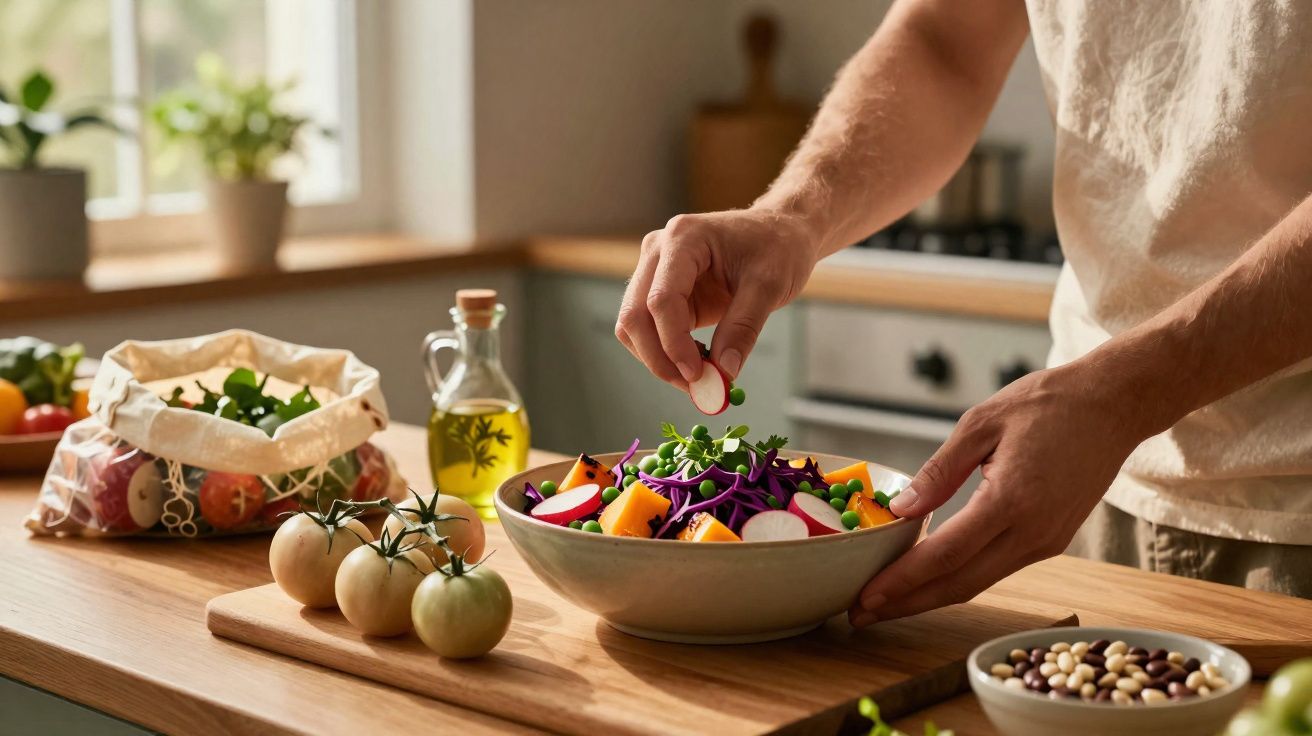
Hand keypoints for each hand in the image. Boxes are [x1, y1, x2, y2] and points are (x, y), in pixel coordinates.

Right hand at [615, 209, 819, 386]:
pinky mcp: (661, 291)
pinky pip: (648, 330)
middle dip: (660, 358)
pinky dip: (666, 353)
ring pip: (633, 327)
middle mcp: (658, 251)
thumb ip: (743, 328)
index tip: (698, 375)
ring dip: (659, 359)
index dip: (674, 343)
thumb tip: (724, 372)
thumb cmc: (777, 248)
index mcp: (683, 238)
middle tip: (695, 387)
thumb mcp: (770, 285)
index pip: (661, 299)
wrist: (779, 233)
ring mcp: (655, 270)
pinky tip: (697, 361)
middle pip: (634, 315)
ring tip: (700, 376)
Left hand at [848, 362, 1149, 626]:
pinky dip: (959, 578)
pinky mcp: (1052, 541)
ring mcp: (1047, 542)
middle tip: (861, 614)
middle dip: (907, 603)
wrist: (1113, 405)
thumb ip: (938, 472)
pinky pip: (997, 568)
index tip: (865, 597)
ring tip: (886, 601)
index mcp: (1011, 500)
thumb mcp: (980, 424)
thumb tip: (900, 510)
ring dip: (931, 596)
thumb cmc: (1047, 404)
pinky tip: (929, 577)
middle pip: (960, 584)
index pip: (945, 555)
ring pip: (979, 582)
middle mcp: (1033, 532)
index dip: (902, 581)